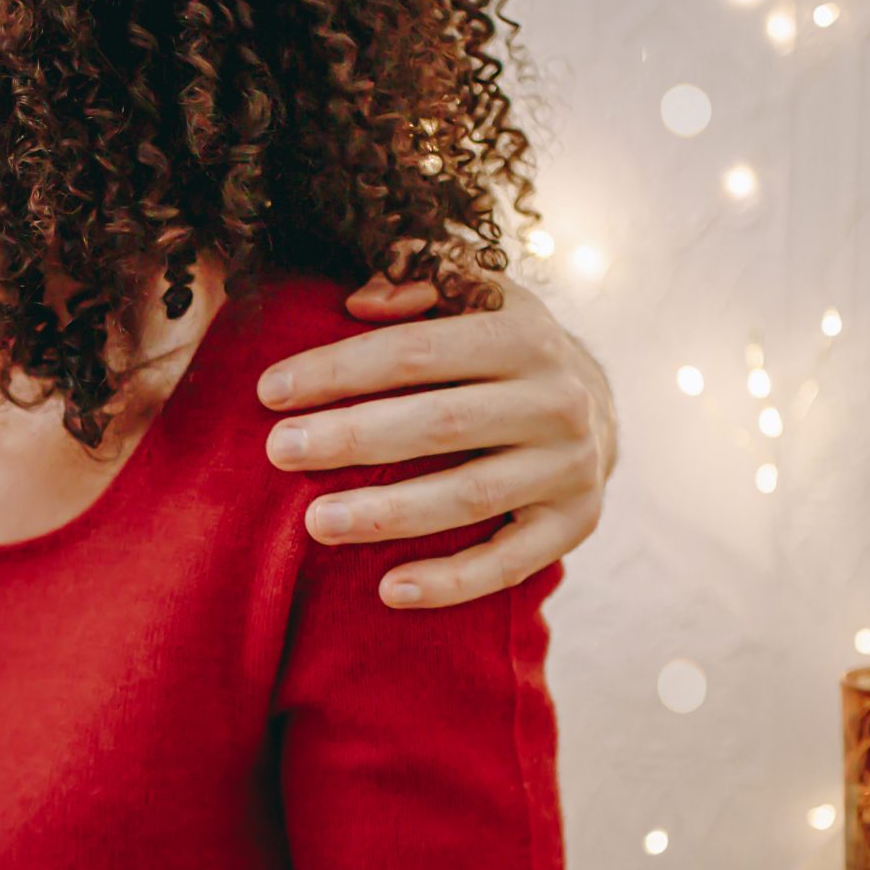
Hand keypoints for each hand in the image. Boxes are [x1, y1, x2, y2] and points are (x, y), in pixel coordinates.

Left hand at [261, 271, 614, 608]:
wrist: (599, 412)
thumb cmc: (505, 353)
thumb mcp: (477, 298)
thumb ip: (419, 278)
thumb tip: (361, 302)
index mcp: (526, 337)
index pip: (417, 351)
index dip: (340, 369)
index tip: (270, 391)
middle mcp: (558, 402)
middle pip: (440, 423)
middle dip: (351, 437)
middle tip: (278, 452)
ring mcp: (570, 469)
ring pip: (468, 496)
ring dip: (388, 514)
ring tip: (316, 522)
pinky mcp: (573, 526)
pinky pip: (507, 565)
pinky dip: (449, 583)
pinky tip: (388, 591)